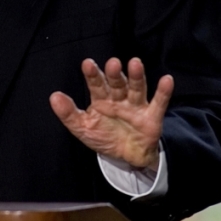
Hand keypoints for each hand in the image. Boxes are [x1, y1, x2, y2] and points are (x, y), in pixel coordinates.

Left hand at [49, 57, 173, 168]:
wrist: (127, 157)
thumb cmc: (104, 137)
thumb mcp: (83, 128)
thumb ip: (68, 113)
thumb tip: (53, 96)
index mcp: (101, 99)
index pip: (96, 84)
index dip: (93, 74)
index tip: (88, 64)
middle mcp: (119, 98)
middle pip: (117, 83)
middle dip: (115, 74)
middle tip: (112, 63)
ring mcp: (136, 105)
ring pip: (137, 88)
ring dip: (136, 76)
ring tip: (135, 63)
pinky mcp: (152, 116)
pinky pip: (159, 103)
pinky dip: (163, 92)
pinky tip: (167, 79)